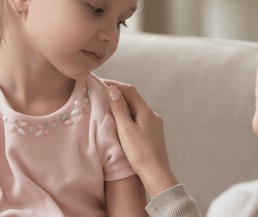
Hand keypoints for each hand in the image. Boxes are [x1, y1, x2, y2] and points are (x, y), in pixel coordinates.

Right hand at [103, 79, 178, 198]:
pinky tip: (122, 122)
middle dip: (118, 94)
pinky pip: (139, 118)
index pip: (129, 90)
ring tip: (108, 106)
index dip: (115, 84)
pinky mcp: (153, 133)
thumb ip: (119, 109)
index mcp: (146, 111)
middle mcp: (152, 114)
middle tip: (102, 93)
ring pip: (136, 109)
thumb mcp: (126, 129)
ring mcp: (154, 124)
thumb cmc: (140, 153)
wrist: (157, 174)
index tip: (101, 83)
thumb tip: (113, 89)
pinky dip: (128, 115)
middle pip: (133, 98)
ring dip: (123, 105)